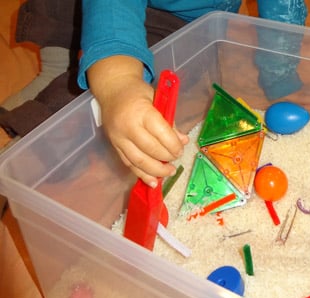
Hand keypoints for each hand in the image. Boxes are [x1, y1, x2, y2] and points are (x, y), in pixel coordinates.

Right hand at [87, 55, 188, 186]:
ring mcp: (118, 138)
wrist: (113, 90)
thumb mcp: (158, 100)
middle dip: (166, 158)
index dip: (173, 145)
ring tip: (169, 172)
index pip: (161, 133)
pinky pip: (128, 164)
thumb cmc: (139, 93)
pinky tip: (153, 181)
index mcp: (142, 111)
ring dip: (156, 170)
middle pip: (150, 149)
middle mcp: (128, 127)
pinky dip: (141, 174)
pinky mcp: (114, 146)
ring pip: (138, 160)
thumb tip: (183, 141)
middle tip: (176, 159)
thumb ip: (170, 121)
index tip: (181, 149)